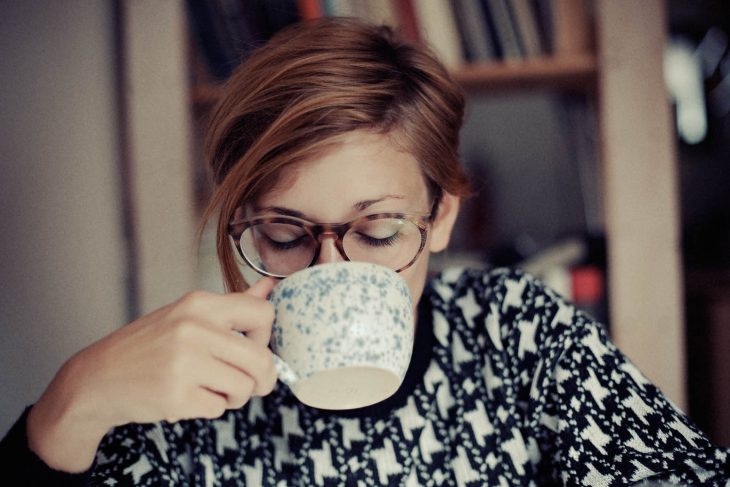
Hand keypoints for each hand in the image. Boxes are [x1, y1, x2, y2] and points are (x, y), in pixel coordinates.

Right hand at [27, 277, 276, 472]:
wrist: (98, 378)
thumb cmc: (150, 346)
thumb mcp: (187, 315)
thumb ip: (234, 305)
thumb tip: (271, 286)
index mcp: (199, 304)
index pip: (263, 313)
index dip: (266, 337)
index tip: (253, 348)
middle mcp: (193, 328)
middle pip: (262, 359)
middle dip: (263, 379)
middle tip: (250, 385)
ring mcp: (184, 362)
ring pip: (244, 387)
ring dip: (233, 396)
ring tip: (209, 389)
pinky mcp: (176, 395)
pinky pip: (219, 408)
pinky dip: (209, 408)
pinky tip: (187, 398)